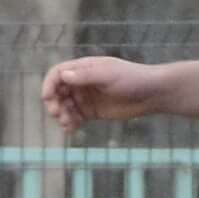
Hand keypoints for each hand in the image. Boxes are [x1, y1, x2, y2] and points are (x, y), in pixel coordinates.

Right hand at [40, 53, 161, 133]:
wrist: (152, 94)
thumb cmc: (132, 79)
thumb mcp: (108, 75)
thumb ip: (86, 75)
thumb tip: (63, 75)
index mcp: (84, 68)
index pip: (58, 74)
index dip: (49, 85)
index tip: (47, 98)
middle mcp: (82, 82)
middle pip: (58, 91)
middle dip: (54, 103)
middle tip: (57, 113)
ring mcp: (86, 97)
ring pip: (65, 106)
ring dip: (61, 115)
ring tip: (67, 124)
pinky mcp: (93, 112)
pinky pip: (75, 117)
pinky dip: (70, 123)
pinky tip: (70, 129)